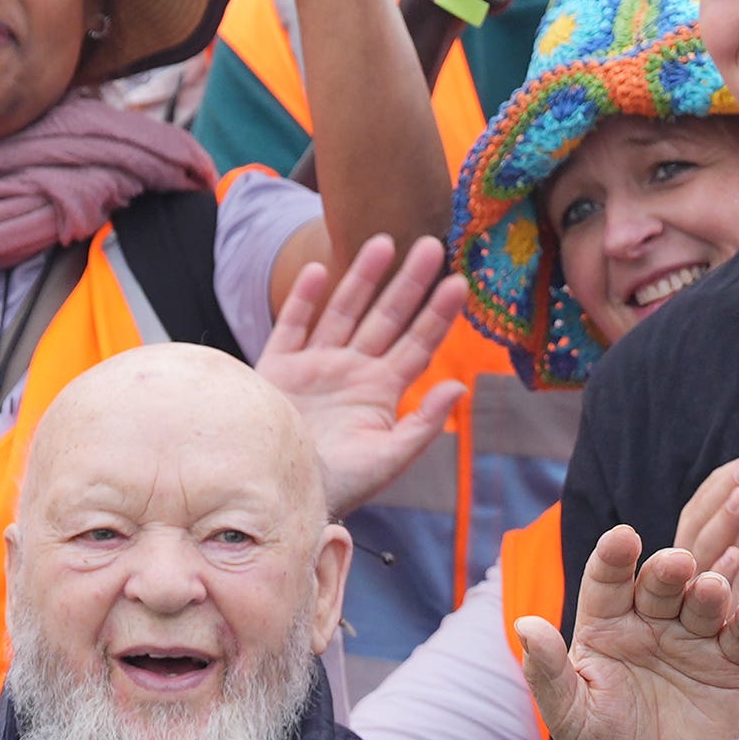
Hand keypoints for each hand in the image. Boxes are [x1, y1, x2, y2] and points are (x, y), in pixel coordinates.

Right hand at [256, 233, 466, 516]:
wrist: (278, 496)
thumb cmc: (338, 488)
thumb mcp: (388, 459)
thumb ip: (423, 423)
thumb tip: (460, 386)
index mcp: (381, 391)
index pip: (417, 344)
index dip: (437, 315)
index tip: (459, 283)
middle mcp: (351, 371)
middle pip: (386, 317)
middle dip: (408, 282)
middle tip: (431, 244)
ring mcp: (315, 366)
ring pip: (343, 311)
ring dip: (362, 278)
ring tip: (383, 242)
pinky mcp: (278, 368)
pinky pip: (292, 325)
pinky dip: (303, 299)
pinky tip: (316, 270)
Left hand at [518, 527, 738, 739]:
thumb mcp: (571, 713)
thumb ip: (548, 671)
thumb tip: (523, 625)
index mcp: (606, 625)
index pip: (607, 580)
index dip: (614, 557)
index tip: (622, 538)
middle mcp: (650, 622)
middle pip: (660, 583)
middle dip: (667, 569)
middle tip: (676, 563)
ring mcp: (692, 639)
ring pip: (703, 602)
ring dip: (709, 591)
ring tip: (709, 590)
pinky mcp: (730, 663)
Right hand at [676, 444, 738, 613]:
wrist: (736, 649)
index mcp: (694, 537)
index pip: (707, 500)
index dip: (730, 477)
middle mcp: (684, 560)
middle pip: (698, 520)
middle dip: (723, 491)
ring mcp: (688, 592)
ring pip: (701, 551)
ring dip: (722, 521)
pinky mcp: (705, 623)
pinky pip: (706, 595)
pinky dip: (719, 572)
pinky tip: (737, 553)